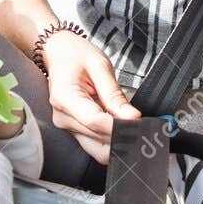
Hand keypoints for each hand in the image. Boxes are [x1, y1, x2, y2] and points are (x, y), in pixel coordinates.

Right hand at [40, 30, 140, 164]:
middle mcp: (63, 118)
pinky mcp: (74, 131)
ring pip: (98, 149)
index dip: (121, 126)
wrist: (59, 54)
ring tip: (131, 123)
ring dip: (118, 140)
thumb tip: (132, 118)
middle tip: (143, 125)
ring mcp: (67, 127)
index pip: (96, 122)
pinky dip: (111, 139)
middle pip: (99, 140)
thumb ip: (115, 95)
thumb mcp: (100, 66)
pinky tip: (120, 124)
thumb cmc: (76, 56)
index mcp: (66, 98)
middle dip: (124, 136)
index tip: (141, 123)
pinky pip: (96, 144)